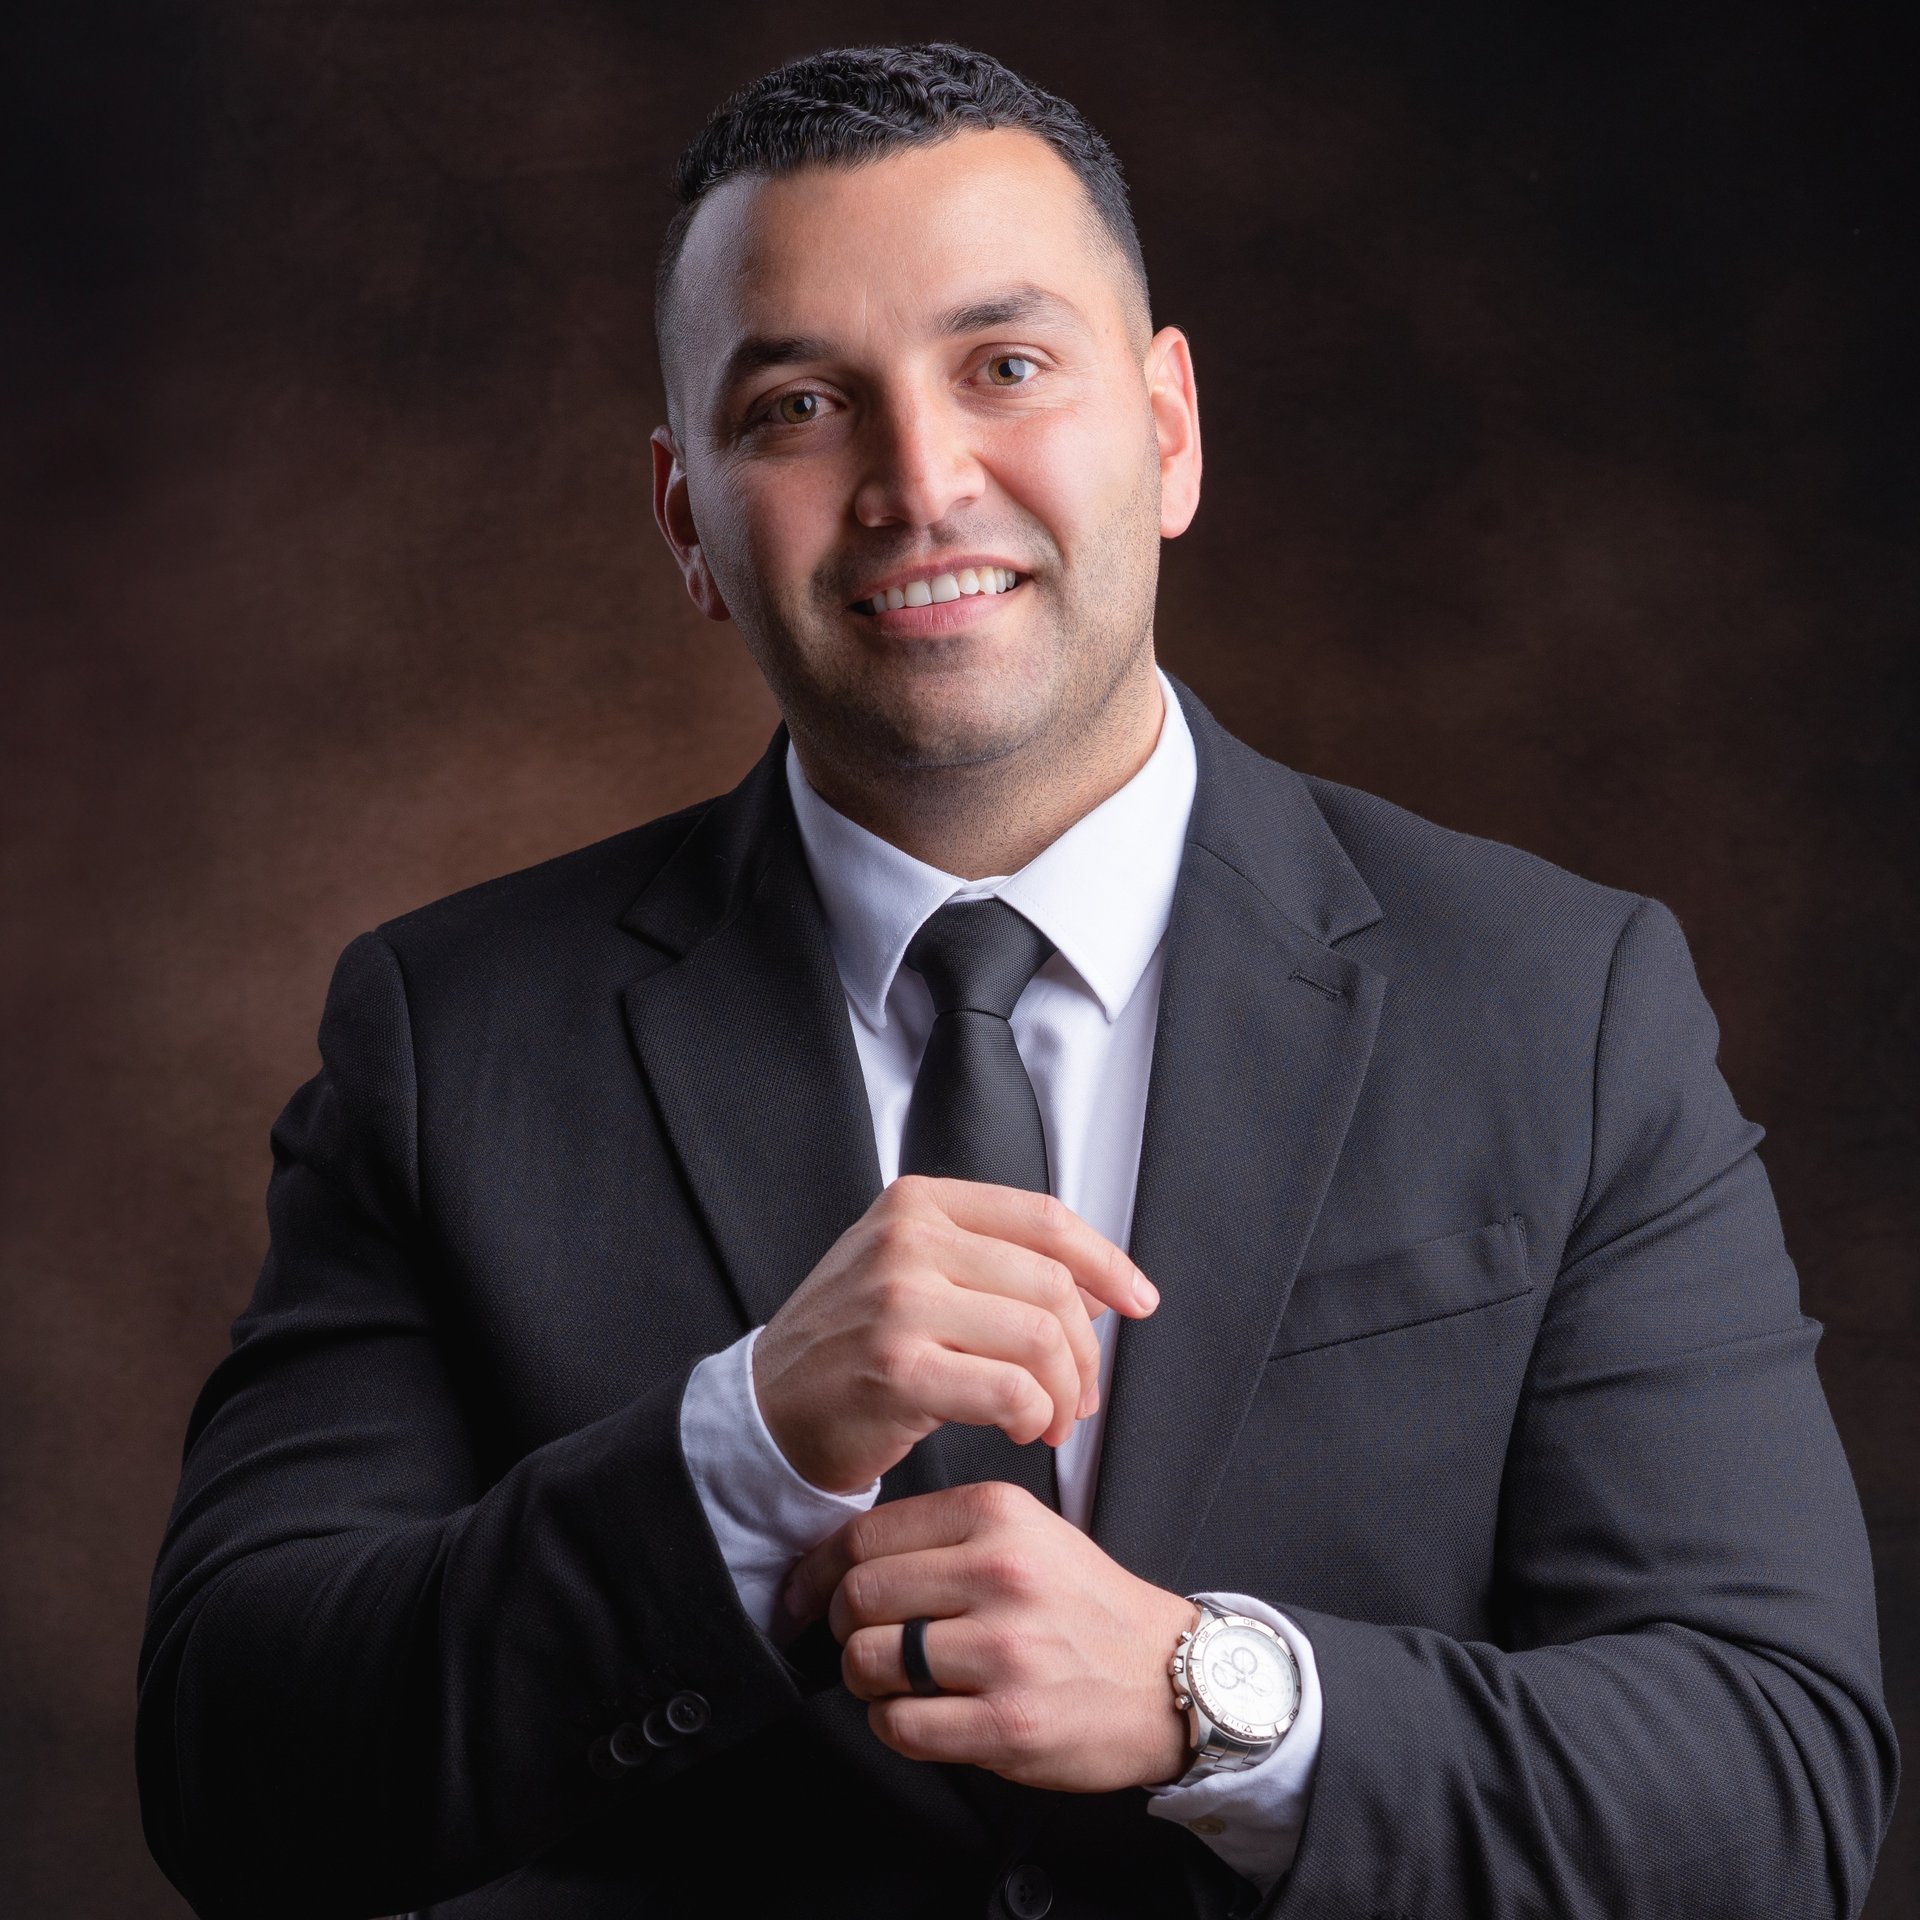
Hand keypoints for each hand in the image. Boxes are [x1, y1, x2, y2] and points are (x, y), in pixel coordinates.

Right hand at [753, 1176, 1158, 1493]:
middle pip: (1052, 1284)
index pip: (1044, 1218)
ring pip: (1040, 1336)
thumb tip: (1095, 1286)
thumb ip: (991, 1262)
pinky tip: (1020, 1428)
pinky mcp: (898, 1369)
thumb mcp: (909, 1269)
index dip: (1106, 1262)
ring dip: (1065, 1391)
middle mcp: (907, 1239)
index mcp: (919, 1203)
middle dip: (1086, 1350)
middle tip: (1081, 1397)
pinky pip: (1010, 1389)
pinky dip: (1033, 1415)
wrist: (767, 1409)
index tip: (1138, 1302)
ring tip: (1051, 1420)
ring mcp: (899, 1301)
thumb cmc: (852, 1345)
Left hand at [783, 1480, 1198, 1792]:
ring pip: (870, 1661)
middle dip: (840, 1627)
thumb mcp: (1029, 1533)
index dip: (818, 1571)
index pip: (866, 1534)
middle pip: (859, 1596)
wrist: (1170, 1677)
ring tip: (894, 1680)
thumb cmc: (1088, 1607)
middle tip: (857, 1641)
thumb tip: (845, 1559)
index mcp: (998, 1515)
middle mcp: (1001, 1573)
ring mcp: (1006, 1650)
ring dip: (865, 1680)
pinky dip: (894, 1725)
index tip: (805, 1593)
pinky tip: (921, 1715)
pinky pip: (902, 1725)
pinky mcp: (1009, 1721)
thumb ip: (947, 1534)